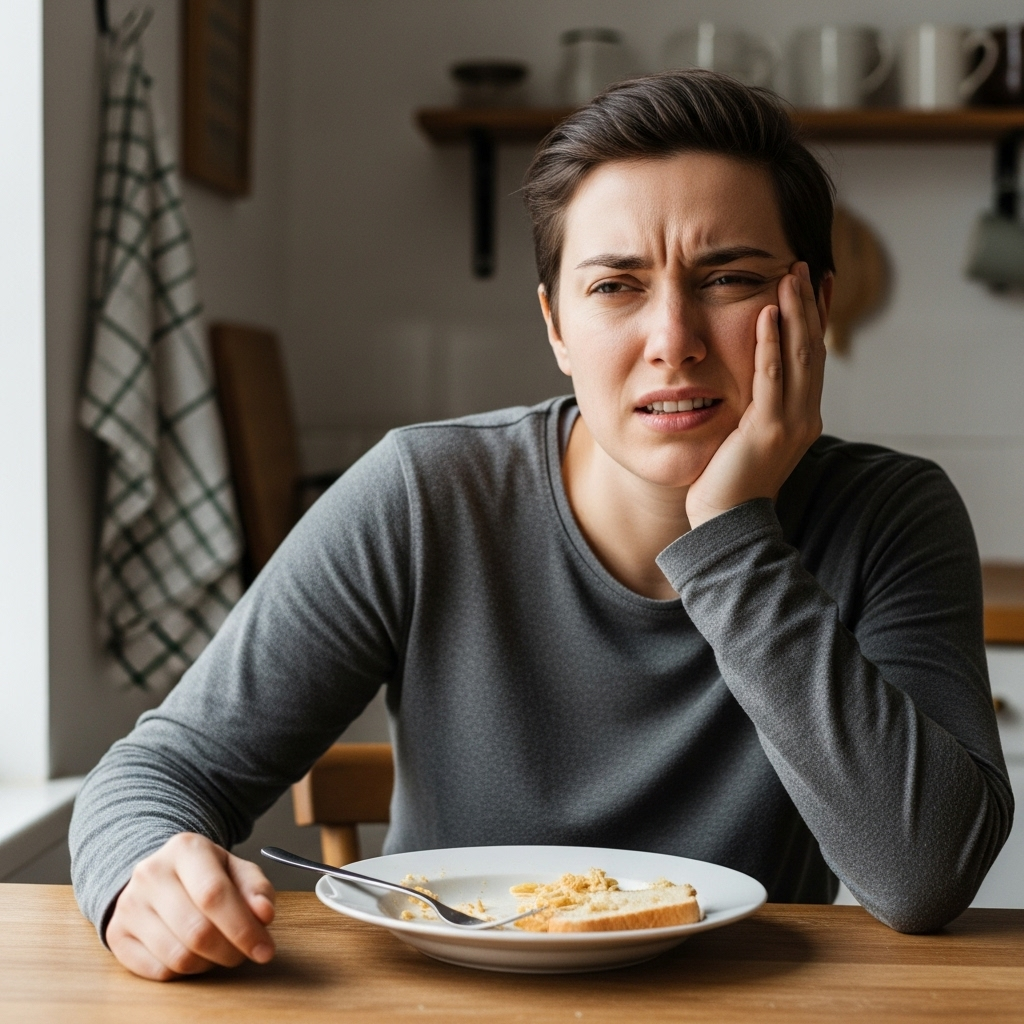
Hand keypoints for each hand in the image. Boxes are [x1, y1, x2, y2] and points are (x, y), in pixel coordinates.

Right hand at [106, 832, 275, 980]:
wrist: (158, 873)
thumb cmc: (204, 874)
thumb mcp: (235, 870)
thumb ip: (256, 889)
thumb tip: (265, 915)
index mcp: (185, 849)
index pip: (214, 895)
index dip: (243, 928)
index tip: (265, 950)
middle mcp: (151, 873)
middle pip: (197, 931)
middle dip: (230, 951)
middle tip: (245, 953)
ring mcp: (129, 904)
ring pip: (178, 956)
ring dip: (209, 964)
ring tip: (220, 950)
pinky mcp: (116, 934)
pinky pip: (158, 971)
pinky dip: (185, 972)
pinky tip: (194, 954)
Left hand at [685, 262, 827, 529]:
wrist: (728, 523)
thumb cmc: (729, 482)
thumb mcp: (748, 437)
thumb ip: (755, 408)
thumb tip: (748, 382)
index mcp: (802, 415)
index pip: (812, 356)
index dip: (814, 318)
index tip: (814, 283)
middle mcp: (805, 415)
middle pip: (813, 347)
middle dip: (808, 303)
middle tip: (803, 263)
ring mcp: (790, 422)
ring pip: (799, 356)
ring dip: (795, 311)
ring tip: (790, 273)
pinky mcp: (767, 430)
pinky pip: (771, 378)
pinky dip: (770, 344)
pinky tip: (767, 313)